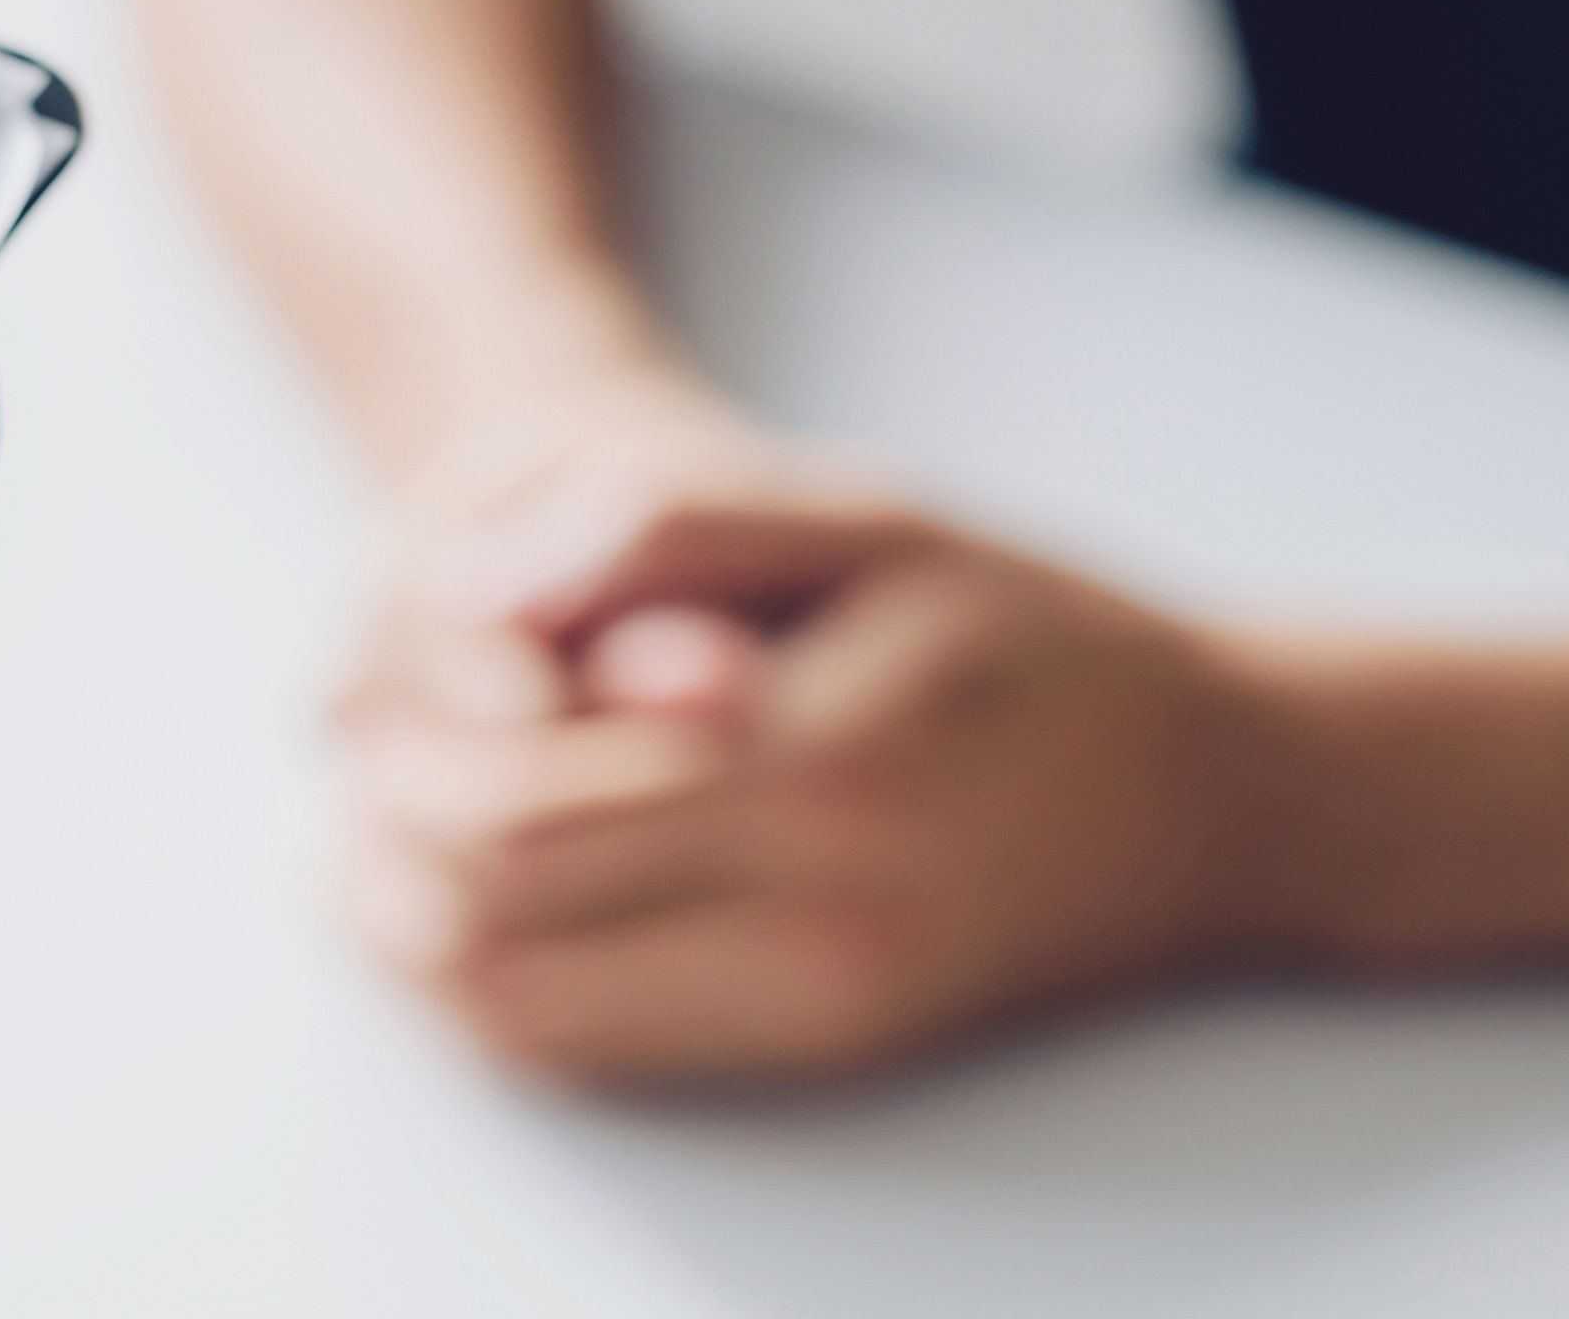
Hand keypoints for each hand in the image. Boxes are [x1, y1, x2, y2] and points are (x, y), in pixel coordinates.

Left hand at [336, 384, 1290, 1079]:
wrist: (1224, 796)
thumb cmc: (1034, 631)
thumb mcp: (866, 519)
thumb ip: (668, 530)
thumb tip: (475, 586)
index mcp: (821, 765)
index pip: (516, 801)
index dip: (404, 751)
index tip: (364, 682)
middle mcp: (819, 919)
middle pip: (495, 917)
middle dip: (383, 839)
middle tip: (344, 757)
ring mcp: (821, 1006)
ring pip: (520, 1009)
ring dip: (407, 931)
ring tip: (365, 835)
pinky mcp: (820, 1050)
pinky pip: (592, 1048)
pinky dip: (484, 984)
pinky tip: (453, 905)